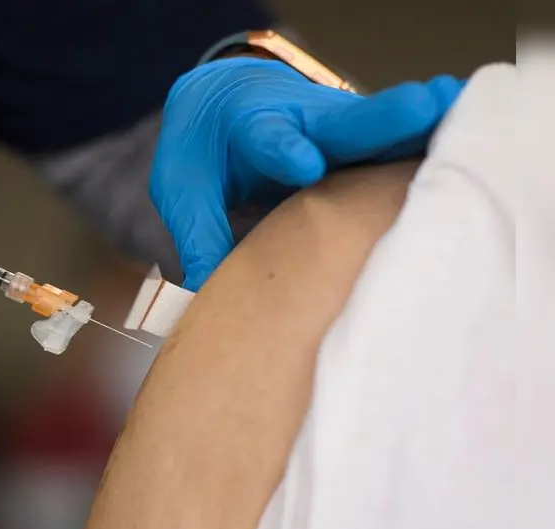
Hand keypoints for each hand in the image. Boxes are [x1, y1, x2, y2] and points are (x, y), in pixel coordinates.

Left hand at [150, 57, 463, 290]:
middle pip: (346, 123)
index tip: (303, 163)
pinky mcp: (364, 147)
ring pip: (386, 134)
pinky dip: (429, 153)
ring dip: (424, 134)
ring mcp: (341, 133)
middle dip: (383, 120)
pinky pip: (398, 151)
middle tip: (424, 107)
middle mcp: (304, 124)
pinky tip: (465, 157)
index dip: (286, 149)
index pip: (270, 138)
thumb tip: (211, 297)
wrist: (219, 110)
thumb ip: (202, 236)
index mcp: (253, 128)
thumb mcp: (185, 192)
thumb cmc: (202, 155)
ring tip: (466, 126)